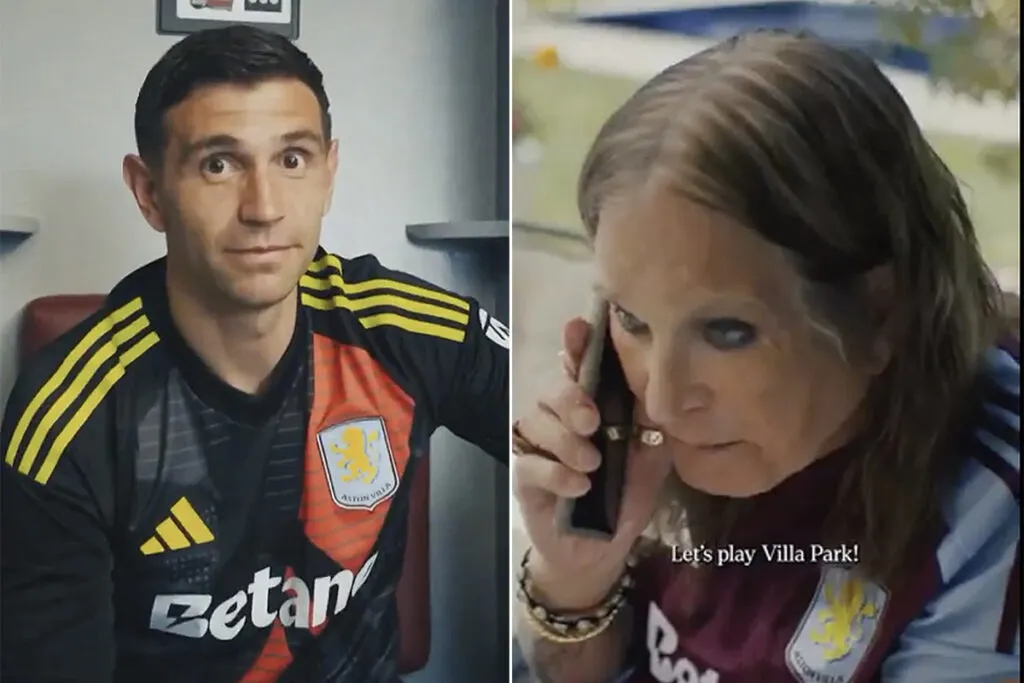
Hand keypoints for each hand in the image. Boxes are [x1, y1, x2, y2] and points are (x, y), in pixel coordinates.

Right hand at [512, 317, 671, 608]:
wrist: (602, 549)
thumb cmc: (625, 495)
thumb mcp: (650, 457)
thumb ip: (653, 423)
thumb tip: (666, 387)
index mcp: (591, 403)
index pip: (578, 364)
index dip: (576, 344)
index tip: (578, 330)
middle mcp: (559, 415)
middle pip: (550, 388)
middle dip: (570, 399)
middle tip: (591, 422)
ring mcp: (537, 444)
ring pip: (536, 422)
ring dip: (566, 442)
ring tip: (592, 465)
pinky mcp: (523, 476)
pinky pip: (529, 463)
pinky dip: (555, 472)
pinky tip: (578, 486)